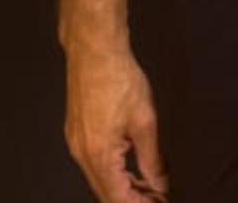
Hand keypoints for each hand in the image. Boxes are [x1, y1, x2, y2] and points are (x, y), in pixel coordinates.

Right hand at [64, 46, 169, 202]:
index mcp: (98, 154)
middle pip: (106, 193)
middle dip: (133, 200)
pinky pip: (95, 164)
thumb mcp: (145, 121)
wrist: (95, 51)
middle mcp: (81, 154)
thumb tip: (160, 183)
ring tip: (152, 190)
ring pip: (100, 180)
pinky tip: (134, 171)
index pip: (117, 198)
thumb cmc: (120, 79)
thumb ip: (152, 158)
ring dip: (124, 188)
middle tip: (159, 199)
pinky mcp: (77, 134)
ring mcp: (76, 144)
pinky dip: (114, 173)